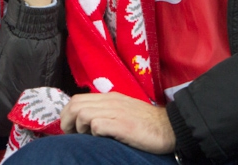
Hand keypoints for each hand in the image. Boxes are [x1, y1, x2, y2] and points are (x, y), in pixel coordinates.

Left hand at [60, 92, 174, 154]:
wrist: (170, 127)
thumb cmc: (148, 123)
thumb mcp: (124, 111)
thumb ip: (108, 112)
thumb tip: (86, 123)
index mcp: (110, 98)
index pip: (78, 99)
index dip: (67, 114)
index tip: (68, 128)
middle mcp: (111, 101)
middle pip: (76, 104)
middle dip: (66, 121)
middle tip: (70, 135)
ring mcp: (116, 112)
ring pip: (83, 113)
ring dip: (78, 128)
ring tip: (84, 138)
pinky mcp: (122, 125)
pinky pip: (97, 125)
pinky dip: (93, 133)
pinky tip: (100, 139)